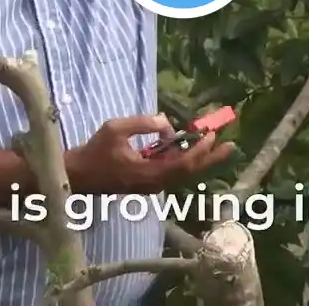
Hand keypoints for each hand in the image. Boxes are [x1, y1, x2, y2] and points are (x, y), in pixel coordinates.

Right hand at [66, 114, 234, 194]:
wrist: (78, 175)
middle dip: (210, 158)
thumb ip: (143, 123)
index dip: (201, 150)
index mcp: (150, 174)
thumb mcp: (116, 128)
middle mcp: (155, 183)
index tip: (211, 135)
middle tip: (230, 145)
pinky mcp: (147, 182)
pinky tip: (186, 145)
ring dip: (198, 158)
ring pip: (182, 173)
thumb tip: (167, 123)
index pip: (184, 165)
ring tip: (213, 142)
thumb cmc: (95, 151)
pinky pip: (171, 171)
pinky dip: (182, 158)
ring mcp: (152, 184)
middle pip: (190, 172)